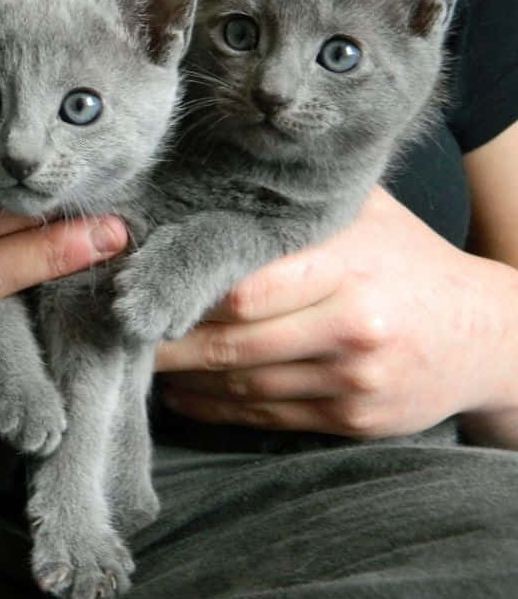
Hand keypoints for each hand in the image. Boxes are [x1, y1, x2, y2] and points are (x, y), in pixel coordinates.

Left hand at [155, 187, 517, 441]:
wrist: (488, 335)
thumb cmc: (410, 261)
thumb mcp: (365, 215)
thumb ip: (298, 203)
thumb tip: (210, 178)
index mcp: (348, 266)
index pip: (244, 289)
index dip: (184, 293)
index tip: (138, 288)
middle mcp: (352, 326)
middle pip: (230, 342)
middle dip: (166, 341)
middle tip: (118, 331)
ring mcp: (352, 380)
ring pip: (241, 386)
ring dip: (182, 379)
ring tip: (142, 361)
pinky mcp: (352, 420)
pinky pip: (265, 417)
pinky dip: (215, 408)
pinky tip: (184, 395)